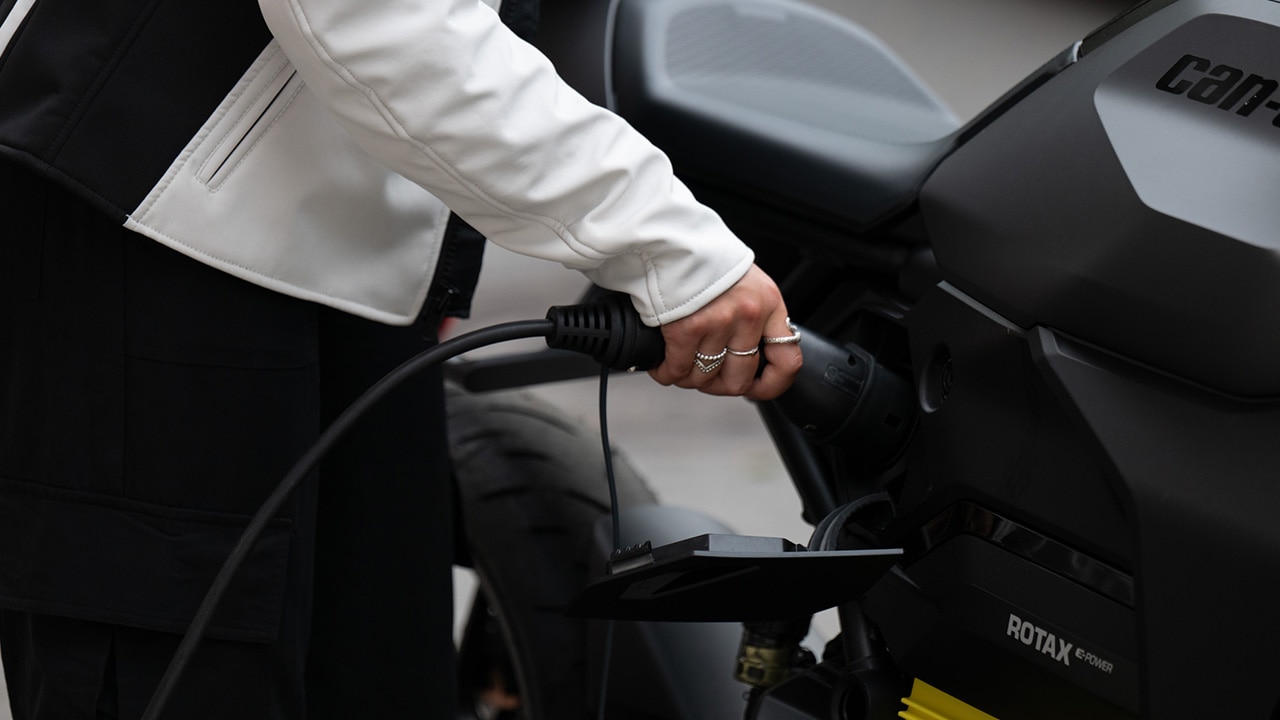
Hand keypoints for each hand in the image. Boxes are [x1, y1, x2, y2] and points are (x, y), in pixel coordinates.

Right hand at [648, 264, 801, 399]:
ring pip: (704, 378)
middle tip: (704, 376)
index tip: (755, 388)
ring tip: (680, 365)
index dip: (771, 385)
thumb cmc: (705, 262)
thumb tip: (750, 359)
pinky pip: (677, 370)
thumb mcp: (747, 286)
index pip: (787, 361)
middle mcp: (749, 315)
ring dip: (688, 378)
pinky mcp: (686, 328)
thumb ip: (754, 319)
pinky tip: (663, 365)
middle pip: (739, 379)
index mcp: (769, 305)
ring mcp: (719, 323)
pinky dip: (666, 373)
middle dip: (717, 385)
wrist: (673, 240)